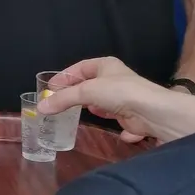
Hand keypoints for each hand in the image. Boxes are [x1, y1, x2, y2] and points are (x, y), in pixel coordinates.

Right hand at [38, 56, 194, 144]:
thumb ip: (63, 99)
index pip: (79, 68)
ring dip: (93, 108)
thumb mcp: (87, 92)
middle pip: (90, 85)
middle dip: (76, 94)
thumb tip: (41, 107)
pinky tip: (111, 129)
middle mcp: (115, 79)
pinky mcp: (131, 116)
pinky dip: (115, 124)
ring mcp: (124, 98)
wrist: (153, 112)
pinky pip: (119, 119)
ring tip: (76, 116)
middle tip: (58, 104)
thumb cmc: (119, 93)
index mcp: (105, 65)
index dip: (64, 77)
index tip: (48, 88)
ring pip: (103, 102)